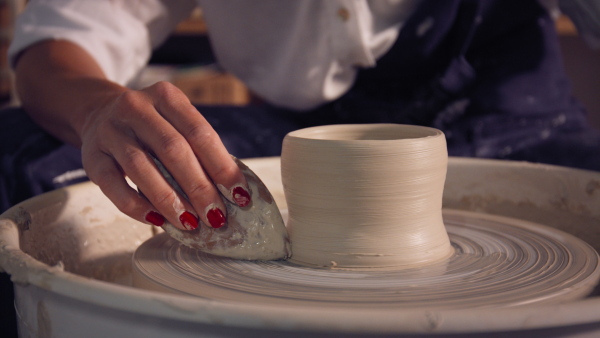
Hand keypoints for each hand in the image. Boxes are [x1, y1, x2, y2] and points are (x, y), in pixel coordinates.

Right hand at [80, 81, 250, 229]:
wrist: (98, 112)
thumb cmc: (151, 126)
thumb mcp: (175, 123)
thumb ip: (200, 149)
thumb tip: (231, 191)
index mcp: (166, 96)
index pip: (200, 132)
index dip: (221, 166)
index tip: (239, 194)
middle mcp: (136, 107)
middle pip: (173, 150)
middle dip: (199, 187)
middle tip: (216, 216)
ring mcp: (110, 131)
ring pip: (142, 167)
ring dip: (169, 200)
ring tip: (190, 223)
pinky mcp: (90, 156)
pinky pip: (113, 185)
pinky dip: (136, 206)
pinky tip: (156, 220)